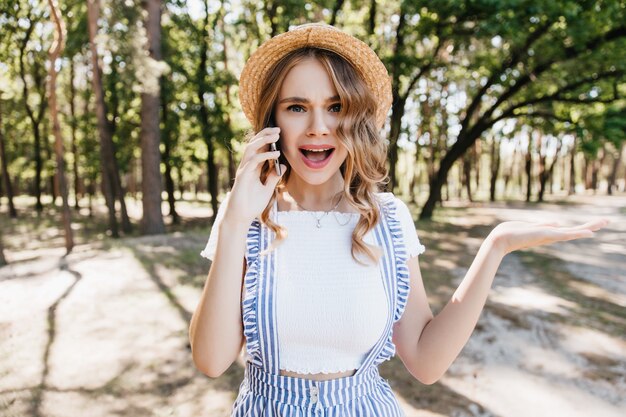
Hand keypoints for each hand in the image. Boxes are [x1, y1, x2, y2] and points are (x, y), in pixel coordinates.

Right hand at [222, 127, 285, 225]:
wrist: (241, 217)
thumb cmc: (251, 205)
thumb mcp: (267, 189)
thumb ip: (273, 177)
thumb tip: (283, 167)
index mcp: (252, 168)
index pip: (259, 149)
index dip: (268, 140)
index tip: (279, 134)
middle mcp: (247, 166)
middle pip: (254, 144)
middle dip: (265, 135)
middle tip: (278, 129)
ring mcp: (244, 170)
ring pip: (251, 148)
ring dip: (264, 140)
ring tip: (276, 135)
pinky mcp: (243, 176)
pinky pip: (254, 160)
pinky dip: (265, 155)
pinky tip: (276, 154)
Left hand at [487, 219, 609, 255]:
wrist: (500, 240)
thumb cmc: (511, 232)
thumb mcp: (530, 226)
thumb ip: (544, 224)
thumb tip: (558, 222)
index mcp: (548, 233)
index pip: (569, 230)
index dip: (583, 227)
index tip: (596, 225)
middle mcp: (551, 236)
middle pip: (575, 231)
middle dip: (591, 225)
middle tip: (608, 220)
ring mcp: (549, 237)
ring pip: (574, 232)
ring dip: (589, 226)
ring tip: (604, 222)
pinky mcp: (545, 236)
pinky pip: (565, 235)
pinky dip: (578, 234)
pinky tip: (590, 233)